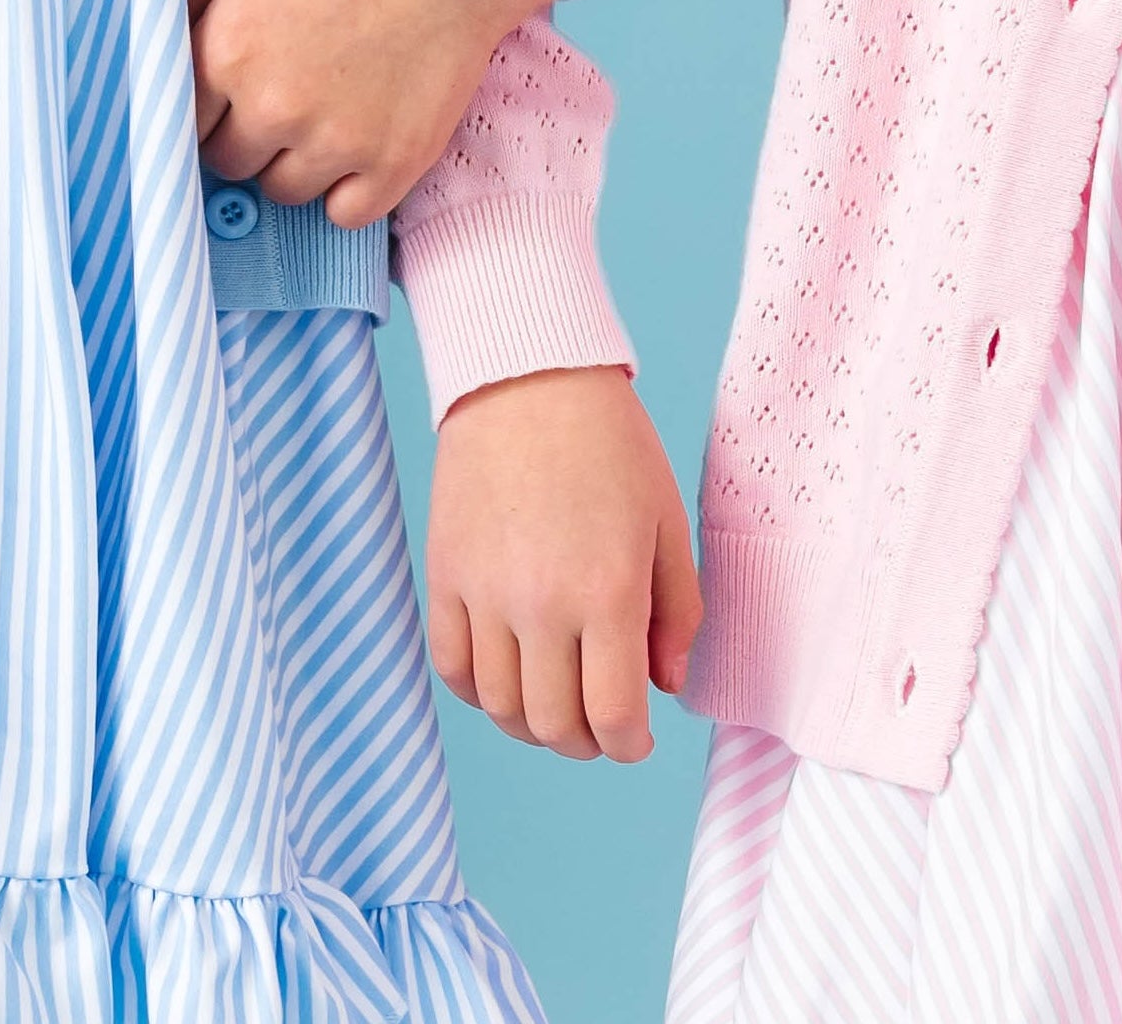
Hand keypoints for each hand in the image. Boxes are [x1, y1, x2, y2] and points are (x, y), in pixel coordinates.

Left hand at [189, 0, 602, 225]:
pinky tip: (365, 139)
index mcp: (225, 53)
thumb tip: (150, 45)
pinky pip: (347, 214)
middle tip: (293, 90)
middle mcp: (272, 107)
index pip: (181, 125)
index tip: (231, 96)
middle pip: (231, 164)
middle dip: (252, 134)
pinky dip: (353, 188)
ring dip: (300, 162)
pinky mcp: (392, 165)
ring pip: (286, 191)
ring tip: (335, 106)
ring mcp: (334, 143)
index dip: (208, 108)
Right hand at [426, 363, 699, 763]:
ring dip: (532, 725)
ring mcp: (485, 594)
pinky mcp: (443, 578)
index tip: (635, 738)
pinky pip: (453, 669)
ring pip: (501, 709)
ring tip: (555, 703)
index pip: (613, 718)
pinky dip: (480, 692)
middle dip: (584, 741)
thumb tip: (665, 687)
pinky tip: (508, 674)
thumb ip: (678, 613)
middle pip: (553, 726)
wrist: (529, 377)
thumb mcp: (667, 521)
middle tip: (600, 724)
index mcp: (608, 592)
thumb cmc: (611, 444)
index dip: (629, 745)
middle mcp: (542, 604)